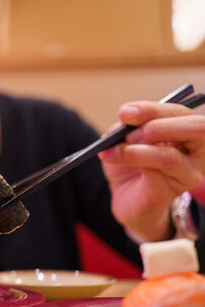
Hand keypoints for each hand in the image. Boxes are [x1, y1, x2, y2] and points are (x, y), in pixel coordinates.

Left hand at [98, 101, 204, 240]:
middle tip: (128, 133)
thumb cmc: (130, 163)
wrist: (126, 197)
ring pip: (170, 155)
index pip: (179, 112)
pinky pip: (156, 172)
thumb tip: (126, 117)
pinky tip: (112, 157)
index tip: (125, 112)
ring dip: (137, 149)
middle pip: (196, 128)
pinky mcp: (174, 189)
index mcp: (187, 130)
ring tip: (115, 149)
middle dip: (157, 126)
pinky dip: (130, 160)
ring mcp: (189, 172)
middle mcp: (197, 150)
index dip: (151, 109)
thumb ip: (128, 125)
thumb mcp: (125, 137)